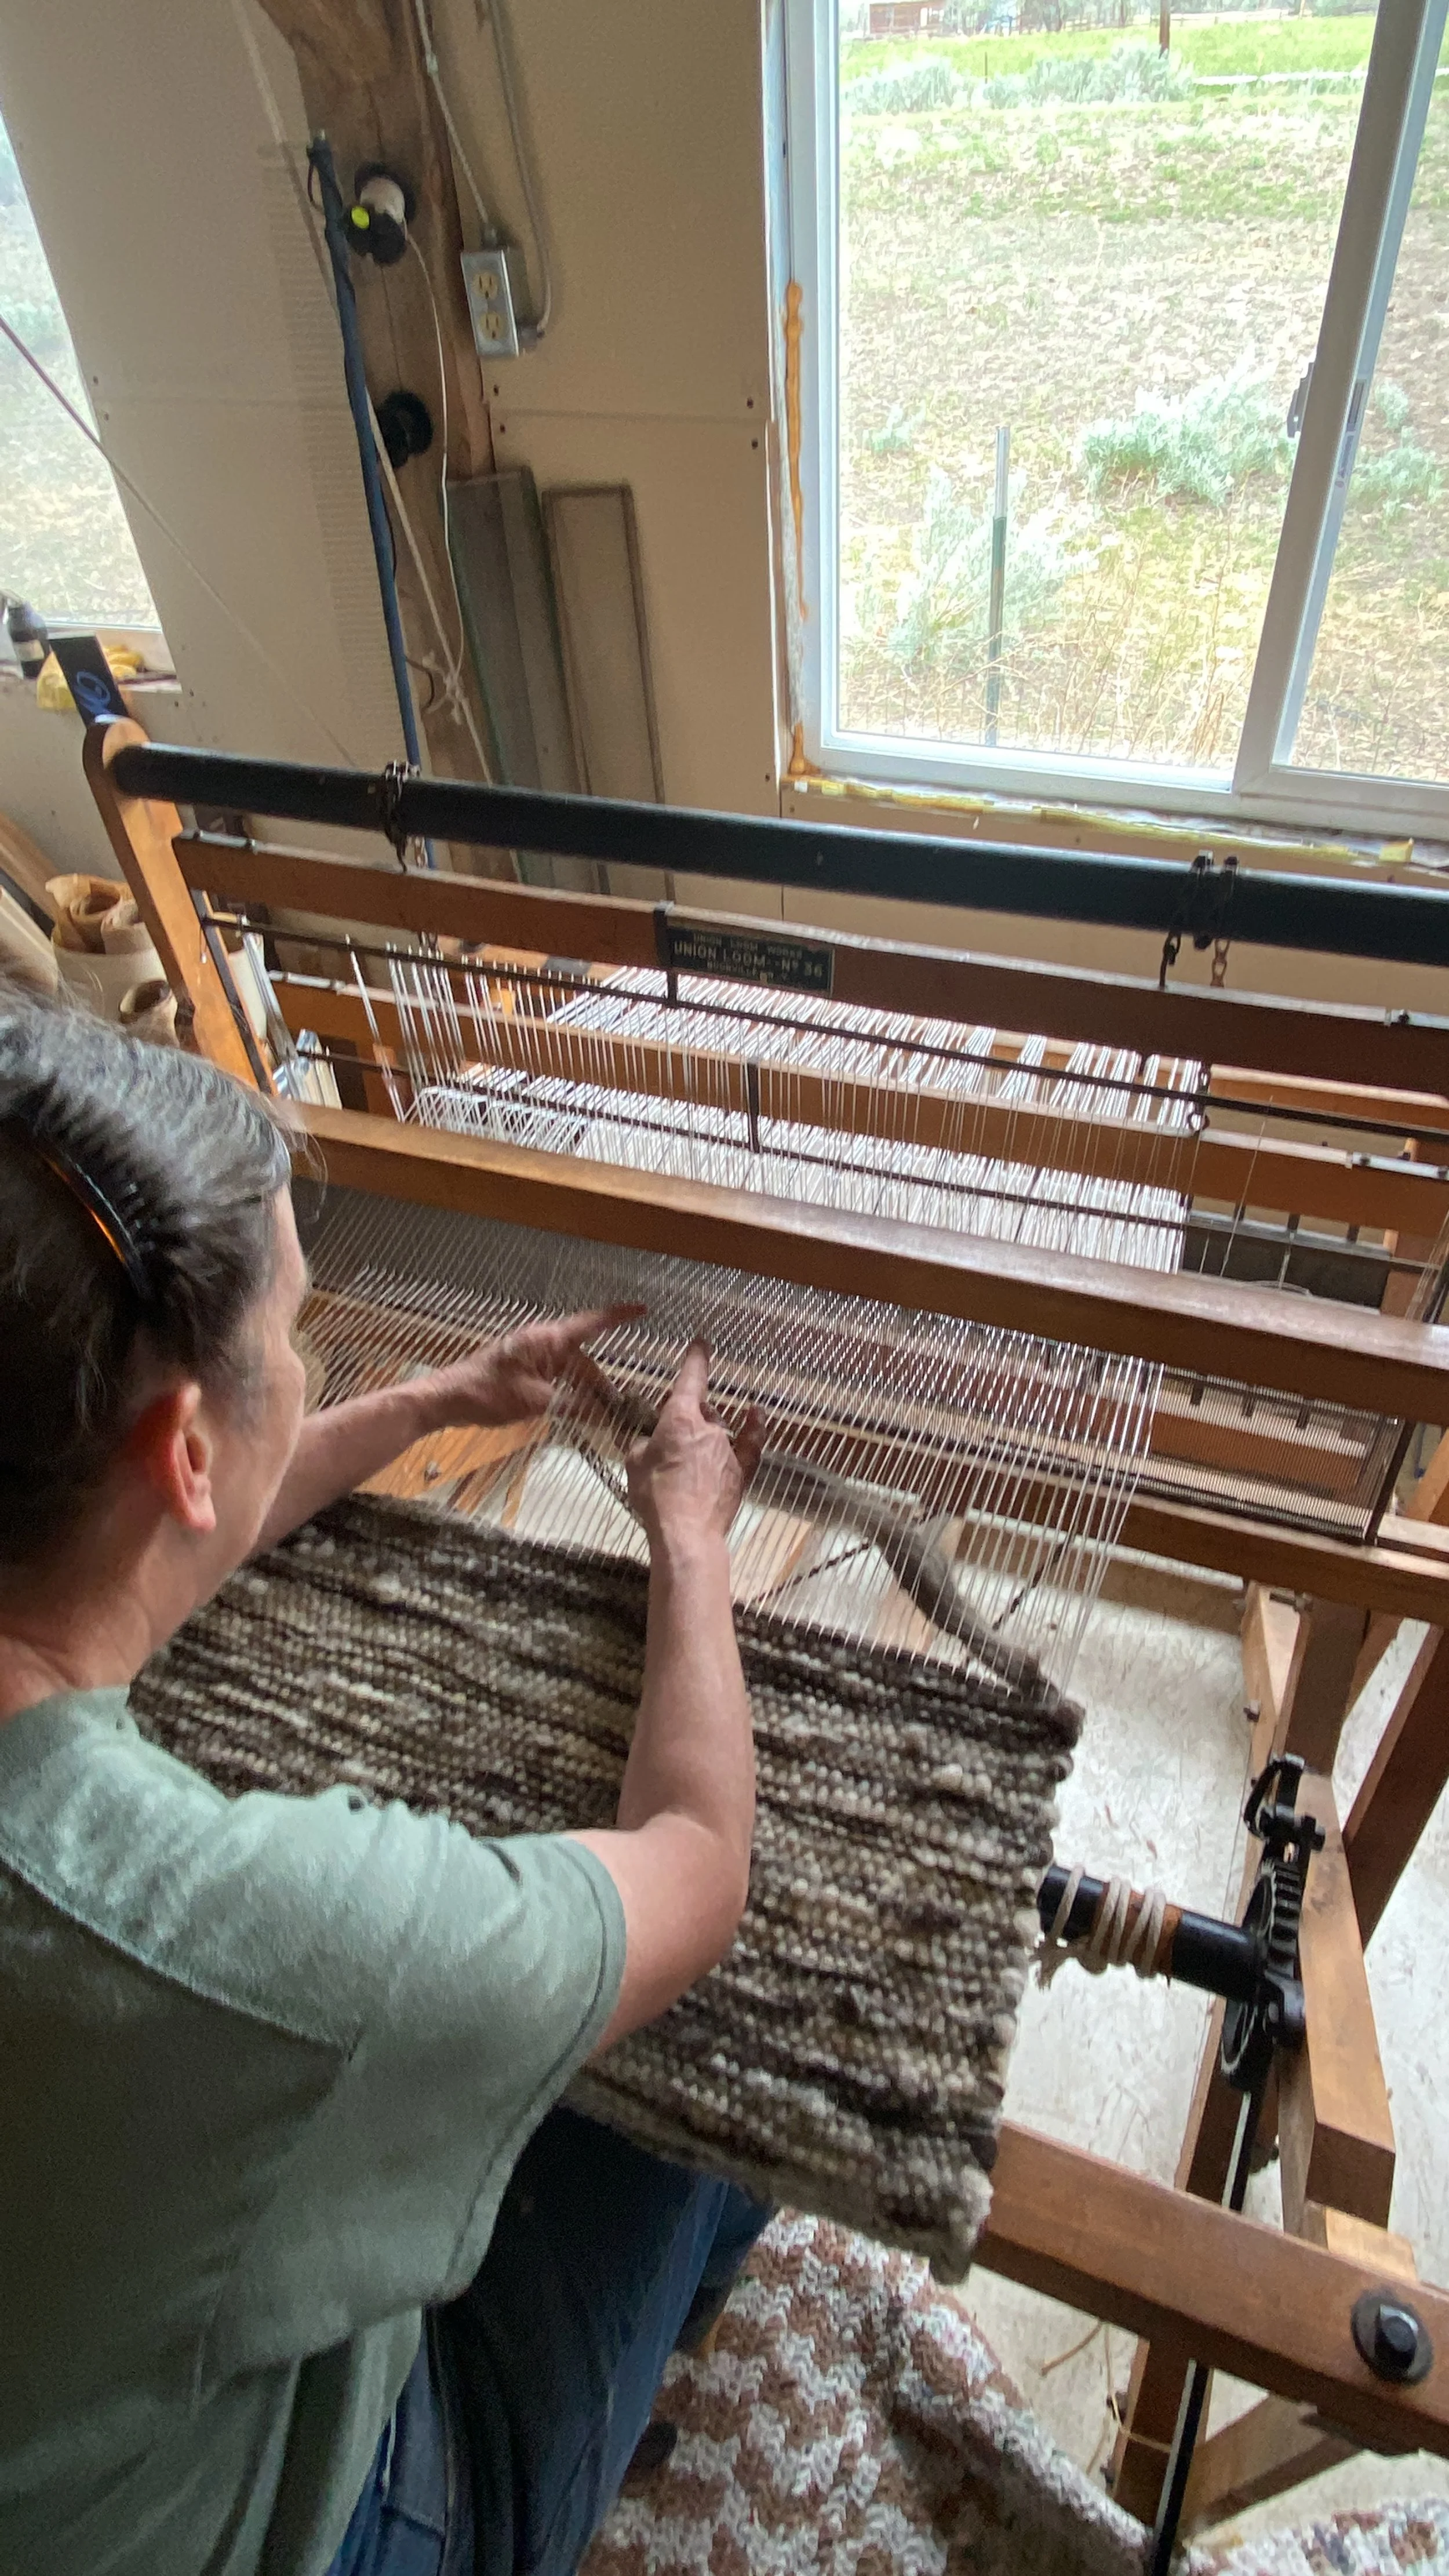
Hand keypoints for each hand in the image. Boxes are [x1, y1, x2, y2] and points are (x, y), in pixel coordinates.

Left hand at [421, 1304, 644, 1430]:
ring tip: (601, 1415)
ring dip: (584, 1391)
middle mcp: (543, 1342)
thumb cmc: (488, 1394)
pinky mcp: (525, 1370)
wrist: (449, 1399)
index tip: (644, 1310)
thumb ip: (573, 1406)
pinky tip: (576, 1412)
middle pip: (584, 1358)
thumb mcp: (535, 1402)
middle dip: (602, 1382)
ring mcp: (533, 1356)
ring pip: (571, 1371)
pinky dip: (569, 1393)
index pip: (591, 1323)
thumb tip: (606, 1415)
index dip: (619, 1316)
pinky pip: (557, 1377)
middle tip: (619, 1407)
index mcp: (547, 1339)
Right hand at [627, 1340, 763, 1556]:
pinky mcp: (742, 1472)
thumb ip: (641, 1444)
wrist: (686, 1533)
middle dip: (687, 1414)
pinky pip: (751, 1443)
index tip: (702, 1342)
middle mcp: (710, 1428)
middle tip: (667, 1435)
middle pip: (701, 1410)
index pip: (690, 1379)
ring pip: (718, 1430)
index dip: (696, 1358)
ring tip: (686, 1456)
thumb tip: (648, 1441)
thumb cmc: (655, 1496)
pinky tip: (754, 1413)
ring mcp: (729, 1450)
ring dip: (705, 1434)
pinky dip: (753, 1426)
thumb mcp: (634, 1464)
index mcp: (681, 1419)